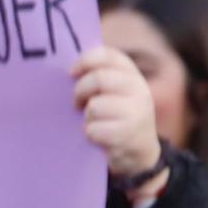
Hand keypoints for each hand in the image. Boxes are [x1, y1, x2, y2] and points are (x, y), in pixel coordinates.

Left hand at [72, 47, 161, 181]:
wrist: (139, 152)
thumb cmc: (116, 117)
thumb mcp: (114, 93)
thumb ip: (98, 77)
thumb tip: (68, 71)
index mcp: (131, 74)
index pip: (108, 55)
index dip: (85, 61)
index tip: (71, 73)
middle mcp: (138, 89)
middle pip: (99, 78)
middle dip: (80, 91)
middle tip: (77, 103)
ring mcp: (136, 112)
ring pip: (94, 106)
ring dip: (87, 117)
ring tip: (93, 123)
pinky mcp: (128, 134)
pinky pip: (94, 130)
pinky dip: (90, 135)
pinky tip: (98, 137)